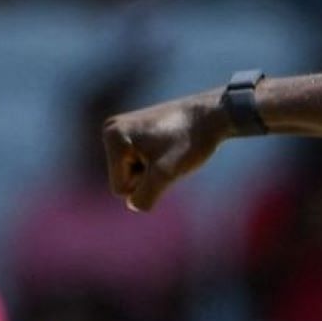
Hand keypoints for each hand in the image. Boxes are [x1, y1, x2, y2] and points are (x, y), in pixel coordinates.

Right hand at [103, 93, 228, 212]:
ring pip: (132, 172)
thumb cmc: (189, 143)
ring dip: (153, 170)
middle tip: (169, 156)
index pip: (120, 189)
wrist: (211, 115)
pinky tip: (168, 146)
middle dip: (148, 177)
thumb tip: (133, 205)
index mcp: (112, 138)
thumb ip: (144, 196)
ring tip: (169, 150)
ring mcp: (122, 129)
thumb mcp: (166, 175)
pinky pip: (140, 161)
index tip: (163, 162)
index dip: (146, 185)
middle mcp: (110, 130)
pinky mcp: (134, 130)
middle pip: (124, 180)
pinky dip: (156, 161)